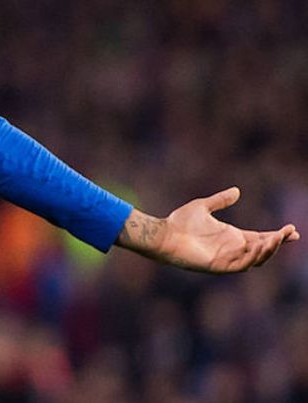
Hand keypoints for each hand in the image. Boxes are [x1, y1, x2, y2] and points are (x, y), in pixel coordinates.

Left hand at [116, 187, 298, 272]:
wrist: (163, 234)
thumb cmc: (180, 222)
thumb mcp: (203, 207)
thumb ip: (220, 200)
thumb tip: (237, 191)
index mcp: (233, 237)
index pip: (261, 238)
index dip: (277, 236)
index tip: (293, 230)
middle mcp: (233, 249)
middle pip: (263, 249)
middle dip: (277, 242)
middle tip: (289, 233)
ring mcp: (227, 258)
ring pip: (255, 258)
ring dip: (268, 250)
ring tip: (276, 239)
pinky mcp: (218, 265)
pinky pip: (240, 264)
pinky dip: (251, 257)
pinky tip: (258, 246)